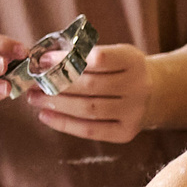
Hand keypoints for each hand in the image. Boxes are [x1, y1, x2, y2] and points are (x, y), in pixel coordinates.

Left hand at [25, 42, 155, 140]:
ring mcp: (134, 111)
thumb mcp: (113, 54)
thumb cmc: (121, 70)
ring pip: (87, 109)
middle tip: (32, 81)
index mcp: (133, 60)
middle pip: (89, 86)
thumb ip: (84, 56)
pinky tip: (45, 116)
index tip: (43, 60)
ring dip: (56, 104)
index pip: (98, 59)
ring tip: (34, 98)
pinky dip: (64, 124)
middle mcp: (137, 86)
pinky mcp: (126, 132)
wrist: (154, 93)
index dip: (67, 59)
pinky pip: (90, 130)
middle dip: (55, 83)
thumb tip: (42, 61)